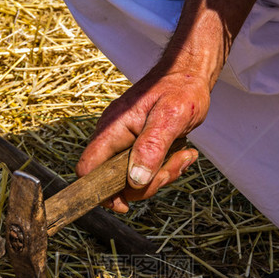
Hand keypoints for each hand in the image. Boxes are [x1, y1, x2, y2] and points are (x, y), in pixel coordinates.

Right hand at [76, 68, 206, 212]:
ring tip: (184, 156)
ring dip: (162, 176)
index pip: (88, 168)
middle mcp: (114, 138)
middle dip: (146, 185)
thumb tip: (135, 180)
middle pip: (115, 181)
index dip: (100, 191)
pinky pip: (147, 171)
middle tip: (170, 169)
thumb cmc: (181, 89)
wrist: (191, 73)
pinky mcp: (139, 147)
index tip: (124, 203)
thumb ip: (151, 148)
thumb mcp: (169, 118)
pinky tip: (183, 153)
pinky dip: (166, 169)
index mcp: (112, 129)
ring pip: (135, 179)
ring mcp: (126, 143)